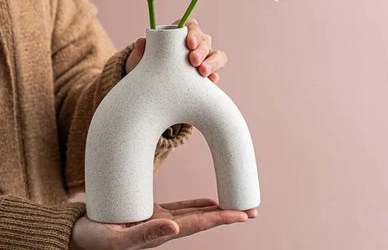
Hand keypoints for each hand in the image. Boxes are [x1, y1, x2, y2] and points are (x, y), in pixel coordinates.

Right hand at [70, 198, 257, 248]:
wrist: (80, 235)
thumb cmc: (94, 239)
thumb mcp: (116, 239)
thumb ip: (144, 234)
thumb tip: (174, 228)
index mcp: (160, 233)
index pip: (198, 224)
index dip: (221, 219)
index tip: (242, 214)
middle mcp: (166, 227)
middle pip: (204, 220)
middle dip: (228, 215)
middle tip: (252, 211)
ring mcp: (161, 220)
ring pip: (196, 214)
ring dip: (218, 210)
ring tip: (238, 207)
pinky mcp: (153, 213)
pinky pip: (181, 208)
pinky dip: (198, 205)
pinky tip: (210, 202)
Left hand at [125, 18, 227, 83]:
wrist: (149, 86)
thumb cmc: (146, 65)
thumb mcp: (141, 58)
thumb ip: (141, 49)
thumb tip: (142, 42)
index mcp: (180, 33)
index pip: (191, 25)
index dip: (193, 32)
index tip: (188, 43)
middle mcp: (195, 44)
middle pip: (205, 40)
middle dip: (201, 50)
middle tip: (193, 61)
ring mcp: (203, 59)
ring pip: (217, 55)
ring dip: (212, 62)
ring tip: (203, 72)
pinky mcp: (206, 75)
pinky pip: (216, 73)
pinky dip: (215, 76)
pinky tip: (211, 81)